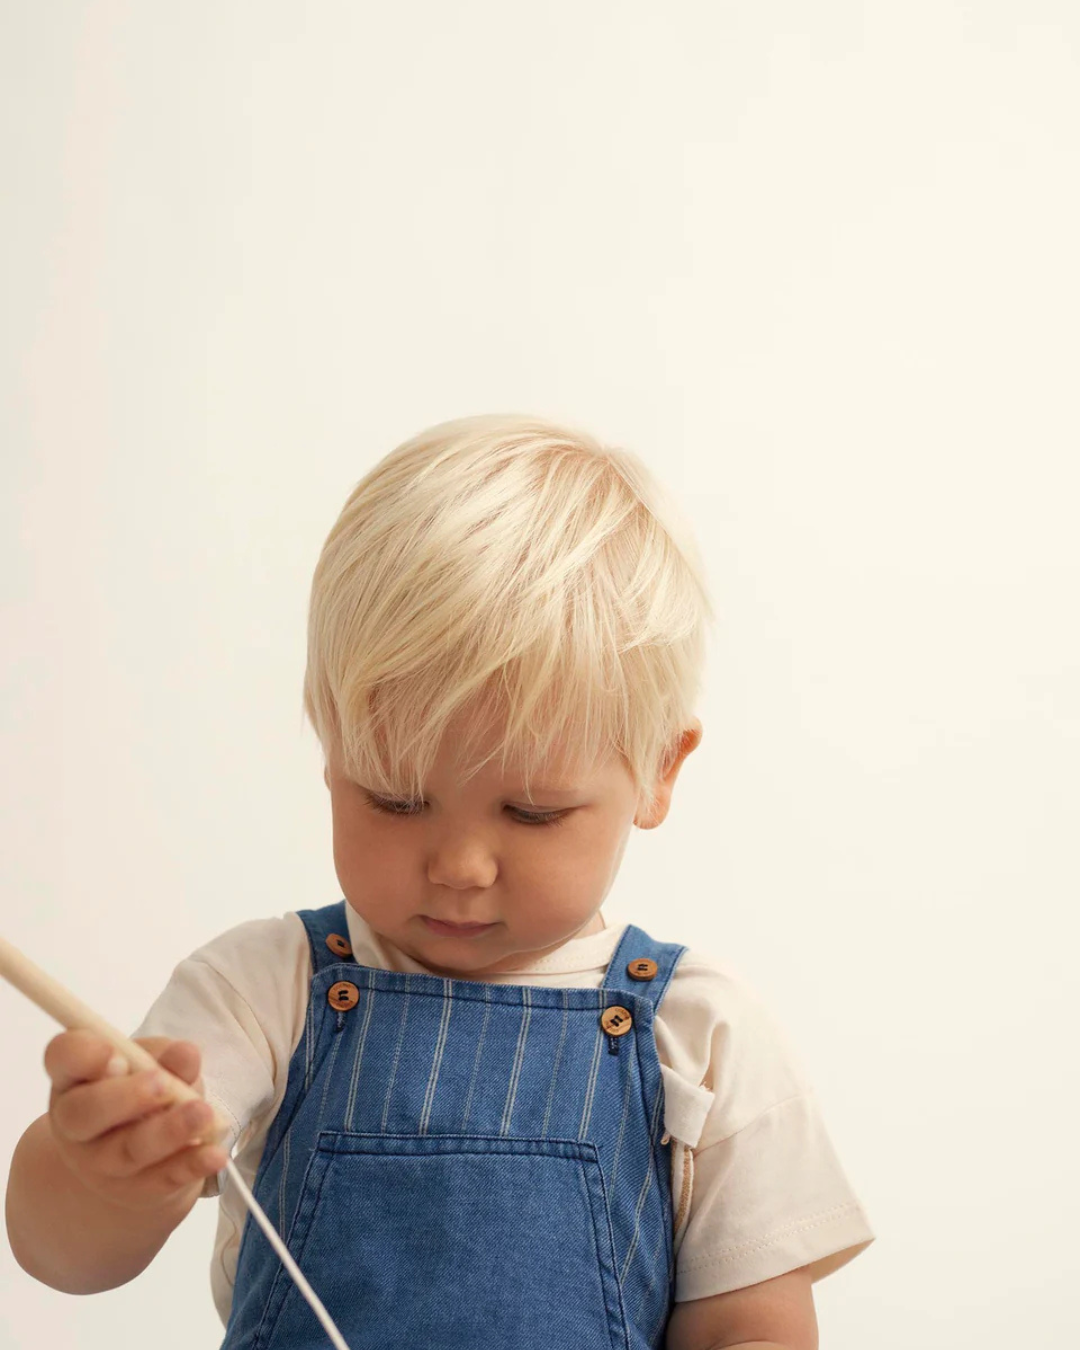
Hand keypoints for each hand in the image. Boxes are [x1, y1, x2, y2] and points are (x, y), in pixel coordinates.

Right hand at [43, 1029, 227, 1213]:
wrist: (142, 1153)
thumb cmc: (143, 1087)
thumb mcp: (154, 1062)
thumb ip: (166, 1056)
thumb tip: (186, 1055)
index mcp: (74, 1075)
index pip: (65, 1056)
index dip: (86, 1056)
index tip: (116, 1055)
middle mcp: (76, 1121)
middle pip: (86, 1112)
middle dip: (125, 1097)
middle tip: (162, 1083)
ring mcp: (100, 1162)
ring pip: (127, 1150)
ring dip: (167, 1132)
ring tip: (202, 1114)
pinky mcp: (134, 1189)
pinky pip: (161, 1179)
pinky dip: (190, 1165)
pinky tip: (214, 1154)